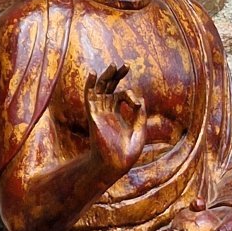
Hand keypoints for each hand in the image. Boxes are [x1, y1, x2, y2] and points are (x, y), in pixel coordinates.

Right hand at [86, 63, 145, 178]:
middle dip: (116, 76)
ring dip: (105, 77)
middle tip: (126, 66)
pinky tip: (92, 74)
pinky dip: (90, 86)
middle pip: (108, 88)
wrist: (116, 164)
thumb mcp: (139, 130)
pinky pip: (89, 98)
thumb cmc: (127, 152)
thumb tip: (141, 99)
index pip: (121, 95)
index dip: (130, 95)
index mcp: (116, 115)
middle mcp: (106, 112)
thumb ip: (140, 114)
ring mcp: (99, 113)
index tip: (138, 104)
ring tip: (112, 66)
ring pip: (99, 90)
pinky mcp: (94, 116)